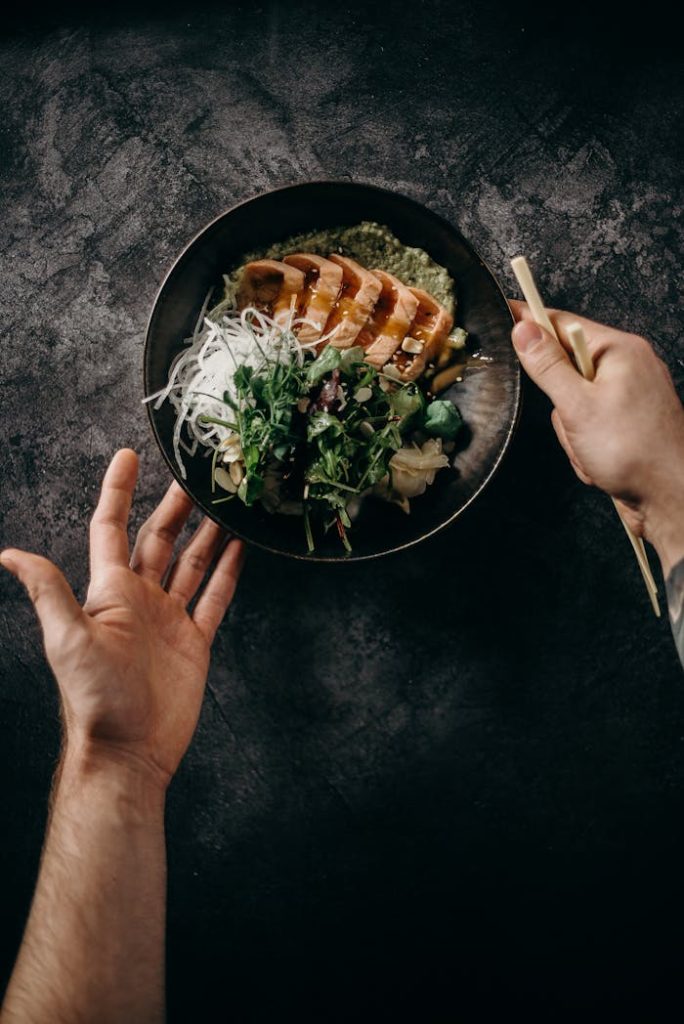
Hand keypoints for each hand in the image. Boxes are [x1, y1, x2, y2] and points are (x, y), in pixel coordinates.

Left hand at [0, 450, 244, 786]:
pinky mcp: (194, 640)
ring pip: (192, 563)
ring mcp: (169, 618)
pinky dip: (228, 572)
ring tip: (226, 504)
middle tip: (196, 474)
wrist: (130, 749)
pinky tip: (240, 550)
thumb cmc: (94, 697)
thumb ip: (49, 591)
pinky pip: (215, 597)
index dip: (119, 491)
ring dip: (208, 533)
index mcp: (110, 590)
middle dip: (175, 506)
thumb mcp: (68, 638)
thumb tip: (8, 553)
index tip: (130, 456)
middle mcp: (140, 598)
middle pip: (159, 538)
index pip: (111, 528)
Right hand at [510, 301, 683, 574]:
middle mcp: (628, 368)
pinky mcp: (626, 424)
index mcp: (621, 351)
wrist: (670, 497)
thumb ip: (547, 365)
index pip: (563, 324)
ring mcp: (628, 398)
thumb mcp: (577, 405)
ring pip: (572, 405)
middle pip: (565, 371)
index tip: (503, 313)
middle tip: (575, 424)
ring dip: (572, 433)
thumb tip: (523, 327)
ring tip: (591, 449)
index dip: (531, 321)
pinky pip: (587, 426)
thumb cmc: (633, 452)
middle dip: (561, 406)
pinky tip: (600, 462)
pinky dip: (585, 446)